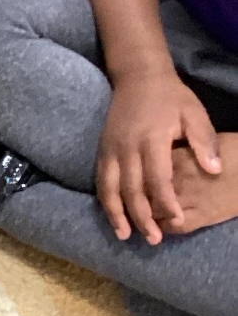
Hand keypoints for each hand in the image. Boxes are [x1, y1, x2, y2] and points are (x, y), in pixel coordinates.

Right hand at [97, 68, 221, 244]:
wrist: (138, 76)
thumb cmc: (171, 97)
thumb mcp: (194, 113)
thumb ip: (204, 142)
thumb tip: (214, 170)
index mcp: (151, 139)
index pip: (158, 179)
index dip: (167, 202)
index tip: (178, 220)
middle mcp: (127, 147)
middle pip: (132, 190)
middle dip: (142, 217)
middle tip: (154, 239)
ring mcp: (110, 149)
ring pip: (110, 189)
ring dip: (117, 214)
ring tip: (125, 235)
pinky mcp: (101, 150)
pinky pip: (101, 181)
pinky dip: (106, 202)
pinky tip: (113, 216)